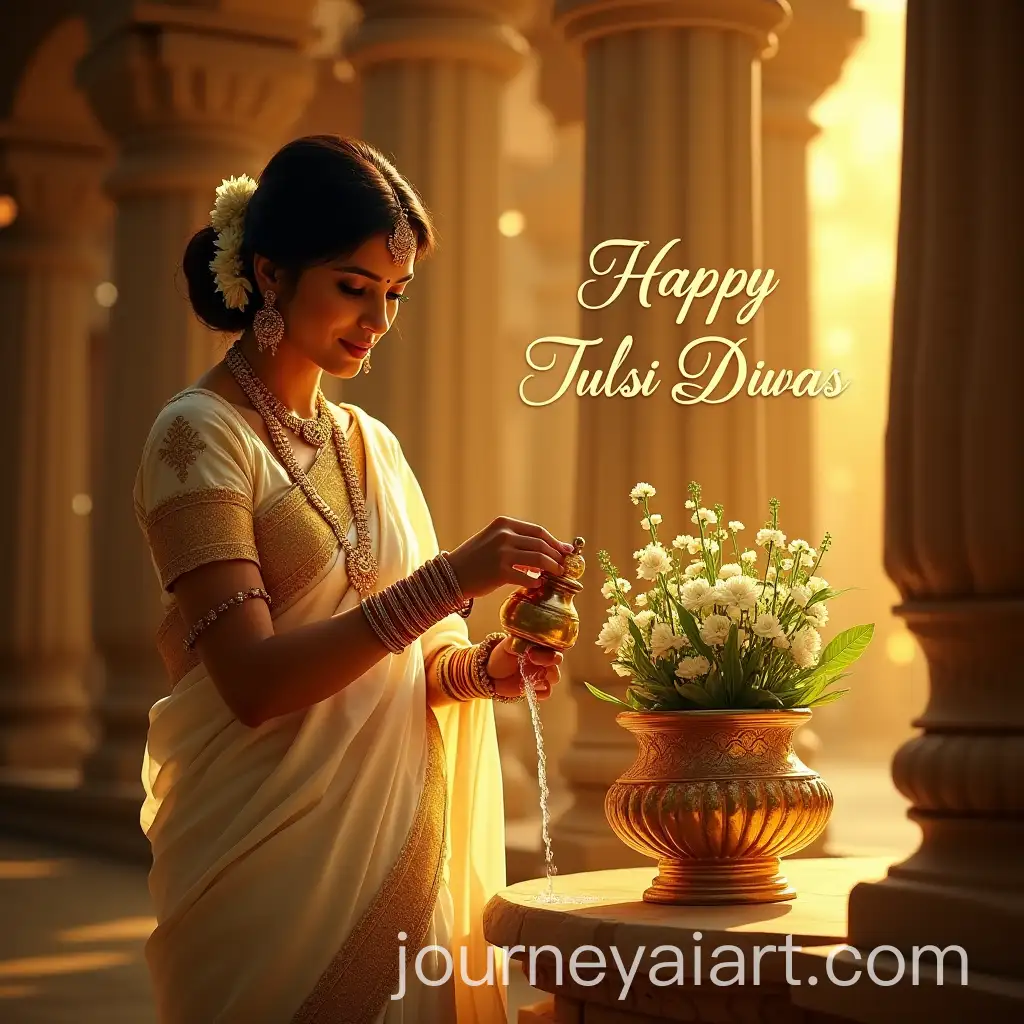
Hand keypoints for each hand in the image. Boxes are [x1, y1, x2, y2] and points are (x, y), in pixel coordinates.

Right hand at [446, 517, 574, 599]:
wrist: (452, 574)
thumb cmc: (475, 559)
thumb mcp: (493, 539)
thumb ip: (515, 541)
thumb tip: (544, 550)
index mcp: (504, 524)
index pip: (537, 531)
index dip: (554, 541)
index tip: (565, 550)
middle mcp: (504, 535)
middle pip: (541, 544)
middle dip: (556, 555)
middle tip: (563, 565)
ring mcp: (502, 553)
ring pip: (538, 559)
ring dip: (551, 567)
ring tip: (556, 574)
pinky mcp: (499, 572)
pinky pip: (527, 577)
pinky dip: (535, 581)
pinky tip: (537, 584)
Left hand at [486, 636, 561, 700]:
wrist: (493, 674)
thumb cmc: (502, 655)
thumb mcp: (508, 645)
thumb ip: (518, 643)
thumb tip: (525, 644)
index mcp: (540, 646)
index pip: (552, 644)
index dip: (546, 647)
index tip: (532, 651)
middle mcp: (544, 659)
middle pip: (557, 659)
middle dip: (548, 660)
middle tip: (531, 658)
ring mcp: (542, 674)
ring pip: (554, 677)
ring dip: (545, 677)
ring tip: (529, 677)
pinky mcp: (538, 688)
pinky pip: (546, 692)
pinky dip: (540, 692)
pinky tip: (528, 689)